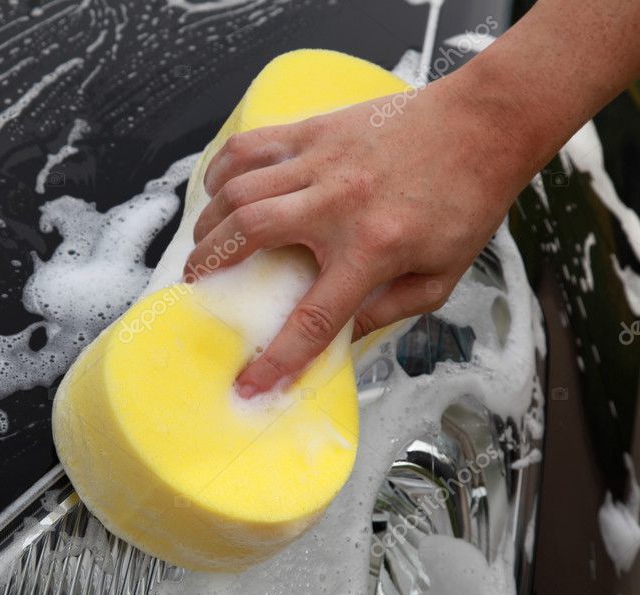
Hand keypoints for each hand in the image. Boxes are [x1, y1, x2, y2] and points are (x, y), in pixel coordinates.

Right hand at [183, 79, 525, 397]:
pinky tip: (217, 189)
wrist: (484, 123)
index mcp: (374, 248)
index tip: (248, 384)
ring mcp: (322, 161)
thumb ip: (390, 310)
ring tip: (203, 243)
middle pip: (249, 234)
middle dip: (208, 265)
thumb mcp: (442, 274)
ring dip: (209, 221)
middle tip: (196, 284)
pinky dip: (222, 168)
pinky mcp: (316, 130)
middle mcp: (338, 203)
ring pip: (239, 189)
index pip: (313, 318)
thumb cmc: (466, 198)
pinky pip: (251, 146)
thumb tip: (341, 335)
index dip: (276, 359)